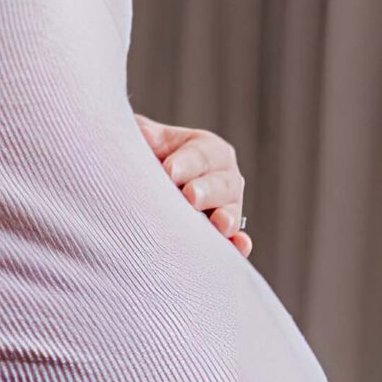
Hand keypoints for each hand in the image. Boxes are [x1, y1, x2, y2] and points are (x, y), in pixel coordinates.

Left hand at [136, 115, 250, 259]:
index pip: (202, 154)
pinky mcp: (224, 235)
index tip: (170, 171)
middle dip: (207, 190)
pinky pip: (235, 241)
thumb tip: (143, 135)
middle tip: (191, 196)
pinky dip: (238, 244)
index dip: (188, 163)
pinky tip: (239, 246)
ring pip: (232, 211)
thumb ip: (146, 137)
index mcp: (207, 149)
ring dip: (226, 217)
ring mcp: (227, 207)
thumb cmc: (148, 160)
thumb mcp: (147, 142)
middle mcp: (223, 177)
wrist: (146, 188)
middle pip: (222, 183)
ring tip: (218, 223)